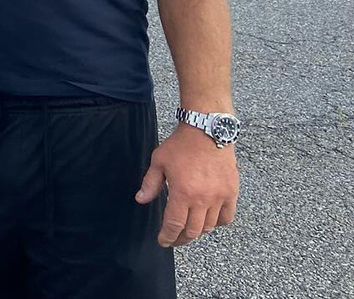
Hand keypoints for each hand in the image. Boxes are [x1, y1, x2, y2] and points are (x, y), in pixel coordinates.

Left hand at [135, 123, 238, 247]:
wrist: (207, 130)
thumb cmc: (181, 145)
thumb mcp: (159, 161)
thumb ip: (150, 183)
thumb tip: (141, 200)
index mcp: (183, 193)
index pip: (174, 225)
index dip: (167, 236)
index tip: (163, 241)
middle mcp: (203, 199)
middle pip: (192, 230)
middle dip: (181, 239)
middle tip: (173, 239)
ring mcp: (220, 197)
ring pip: (209, 226)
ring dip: (197, 232)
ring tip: (188, 231)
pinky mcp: (232, 192)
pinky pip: (227, 217)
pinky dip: (218, 223)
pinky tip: (208, 222)